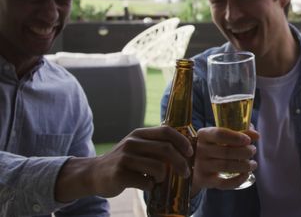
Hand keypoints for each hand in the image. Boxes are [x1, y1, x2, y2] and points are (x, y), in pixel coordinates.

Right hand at [55, 126, 193, 201]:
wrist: (94, 174)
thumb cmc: (124, 161)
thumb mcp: (138, 146)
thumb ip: (156, 144)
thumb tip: (186, 149)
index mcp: (139, 133)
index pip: (166, 131)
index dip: (182, 141)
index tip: (190, 152)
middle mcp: (132, 143)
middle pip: (166, 149)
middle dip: (181, 163)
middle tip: (186, 173)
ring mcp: (125, 158)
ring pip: (158, 167)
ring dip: (164, 177)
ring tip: (159, 179)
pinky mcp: (120, 174)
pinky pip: (146, 181)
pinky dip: (151, 186)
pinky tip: (147, 185)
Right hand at [192, 127, 258, 191]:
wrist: (196, 164)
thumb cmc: (215, 145)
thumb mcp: (223, 135)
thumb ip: (240, 132)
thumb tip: (256, 135)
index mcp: (204, 134)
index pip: (220, 134)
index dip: (236, 137)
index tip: (248, 140)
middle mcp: (200, 150)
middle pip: (225, 151)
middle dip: (244, 152)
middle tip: (253, 151)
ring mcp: (201, 166)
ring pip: (226, 166)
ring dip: (244, 165)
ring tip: (253, 164)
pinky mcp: (204, 180)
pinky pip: (223, 183)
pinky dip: (237, 180)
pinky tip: (246, 175)